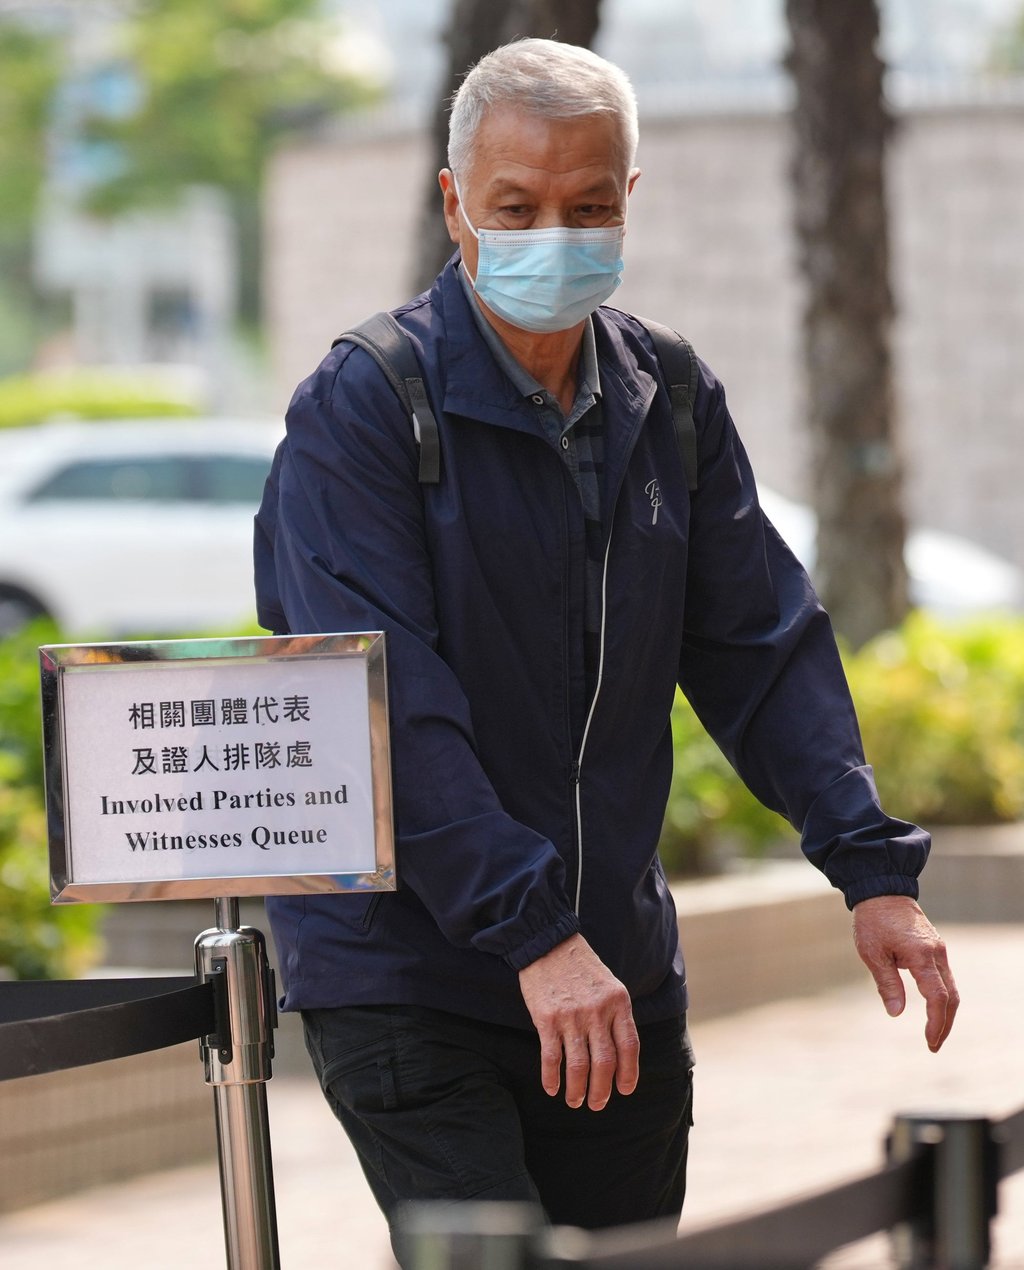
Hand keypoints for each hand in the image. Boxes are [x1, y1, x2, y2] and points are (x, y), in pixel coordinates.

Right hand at [518, 933, 639, 1110]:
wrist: (548, 943)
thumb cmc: (580, 966)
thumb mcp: (609, 984)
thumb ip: (615, 1014)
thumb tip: (620, 1052)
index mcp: (618, 1002)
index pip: (629, 1046)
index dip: (629, 1073)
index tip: (624, 1090)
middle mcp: (598, 1011)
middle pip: (605, 1063)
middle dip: (602, 1090)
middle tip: (596, 1105)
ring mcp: (572, 1016)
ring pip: (579, 1066)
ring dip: (577, 1090)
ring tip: (575, 1101)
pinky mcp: (547, 1019)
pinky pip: (552, 1057)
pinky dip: (552, 1077)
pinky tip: (552, 1088)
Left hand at [853, 895, 958, 1051]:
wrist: (881, 890)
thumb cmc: (873, 921)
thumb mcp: (872, 953)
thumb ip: (887, 983)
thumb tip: (896, 1013)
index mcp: (921, 955)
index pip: (937, 997)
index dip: (936, 1022)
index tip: (930, 1041)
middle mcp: (936, 953)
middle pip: (951, 996)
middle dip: (944, 1023)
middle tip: (933, 1045)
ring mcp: (938, 949)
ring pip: (951, 987)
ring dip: (945, 1011)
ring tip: (934, 1033)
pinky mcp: (935, 947)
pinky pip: (944, 976)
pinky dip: (942, 996)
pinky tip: (934, 1008)